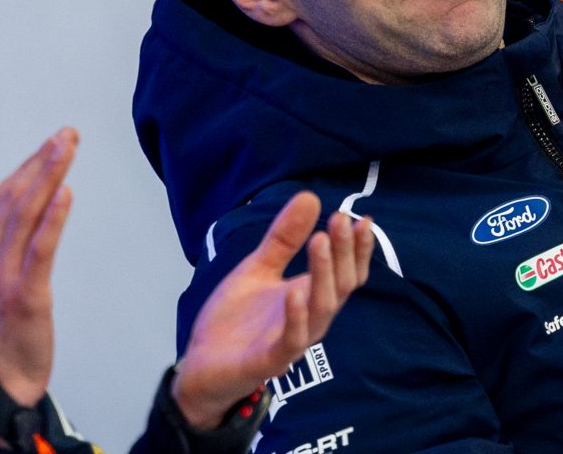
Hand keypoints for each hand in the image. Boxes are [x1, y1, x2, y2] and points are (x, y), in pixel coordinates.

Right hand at [0, 128, 77, 405]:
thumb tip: (9, 228)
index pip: (0, 198)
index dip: (27, 167)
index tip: (49, 145)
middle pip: (15, 196)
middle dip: (42, 160)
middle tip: (68, 134)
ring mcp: (1, 275)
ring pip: (27, 212)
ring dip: (49, 174)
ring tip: (68, 146)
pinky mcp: (26, 294)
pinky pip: (40, 248)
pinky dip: (53, 217)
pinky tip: (66, 192)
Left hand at [171, 191, 373, 429]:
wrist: (200, 366)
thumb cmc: (235, 320)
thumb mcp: (258, 267)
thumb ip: (284, 238)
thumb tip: (310, 196)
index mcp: (311, 296)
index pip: (348, 272)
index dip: (359, 248)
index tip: (361, 217)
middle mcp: (311, 317)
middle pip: (342, 285)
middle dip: (344, 252)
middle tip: (341, 219)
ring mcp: (293, 340)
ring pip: (323, 308)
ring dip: (324, 274)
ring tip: (321, 240)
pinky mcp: (270, 360)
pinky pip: (291, 340)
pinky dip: (296, 317)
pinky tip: (294, 292)